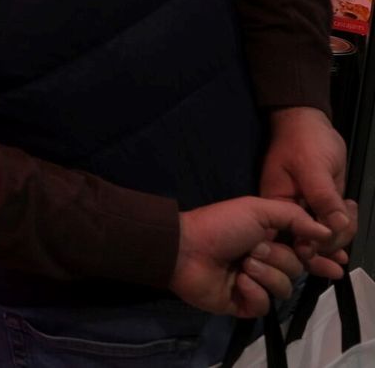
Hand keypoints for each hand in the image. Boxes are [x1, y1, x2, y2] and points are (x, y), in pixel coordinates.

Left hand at [171, 197, 330, 317]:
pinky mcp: (241, 304)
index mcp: (270, 239)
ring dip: (264, 274)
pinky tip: (238, 281)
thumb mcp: (258, 210)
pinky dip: (253, 292)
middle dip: (278, 259)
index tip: (331, 258)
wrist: (185, 249)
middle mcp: (265, 262)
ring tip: (242, 265)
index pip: (305, 253)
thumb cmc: (220, 225)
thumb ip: (295, 217)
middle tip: (254, 250)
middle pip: (296, 269)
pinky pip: (264, 305)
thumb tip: (327, 232)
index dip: (318, 257)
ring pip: (283, 289)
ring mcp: (253, 284)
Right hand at [260, 106, 356, 274]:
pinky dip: (346, 224)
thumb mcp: (312, 167)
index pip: (289, 239)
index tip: (327, 246)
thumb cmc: (303, 140)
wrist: (308, 122)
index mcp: (274, 207)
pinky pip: (334, 225)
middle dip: (332, 240)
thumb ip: (323, 197)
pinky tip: (351, 209)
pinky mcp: (321, 206)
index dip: (308, 249)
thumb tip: (336, 227)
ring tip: (351, 209)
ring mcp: (306, 211)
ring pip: (325, 237)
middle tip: (347, 220)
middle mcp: (288, 214)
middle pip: (309, 243)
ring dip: (343, 231)